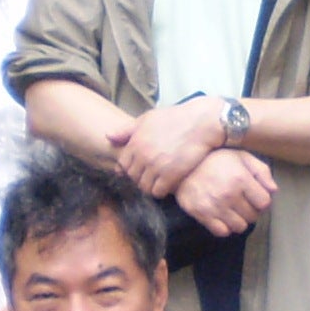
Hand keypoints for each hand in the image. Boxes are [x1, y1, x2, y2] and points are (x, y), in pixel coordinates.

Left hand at [112, 99, 228, 197]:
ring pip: (144, 187)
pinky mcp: (171, 175)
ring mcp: (157, 166)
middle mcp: (143, 155)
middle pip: (133, 177)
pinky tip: (168, 183)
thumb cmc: (175, 118)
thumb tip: (108, 136)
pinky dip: (162, 190)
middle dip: (140, 177)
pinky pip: (158, 192)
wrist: (201, 123)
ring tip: (159, 180)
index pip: (123, 165)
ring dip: (150, 186)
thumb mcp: (147, 119)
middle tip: (151, 174)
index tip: (140, 167)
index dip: (130, 168)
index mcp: (136, 141)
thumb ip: (127, 130)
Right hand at [174, 149, 274, 237]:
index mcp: (241, 178)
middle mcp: (229, 194)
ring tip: (231, 209)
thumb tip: (273, 190)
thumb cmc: (216, 159)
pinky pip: (222, 232)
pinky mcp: (201, 214)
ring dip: (238, 220)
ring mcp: (214, 206)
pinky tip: (221, 215)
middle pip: (253, 217)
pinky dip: (224, 227)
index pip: (264, 203)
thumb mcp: (241, 157)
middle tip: (241, 202)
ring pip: (239, 227)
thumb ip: (261, 171)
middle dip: (250, 210)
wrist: (183, 164)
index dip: (261, 200)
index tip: (254, 196)